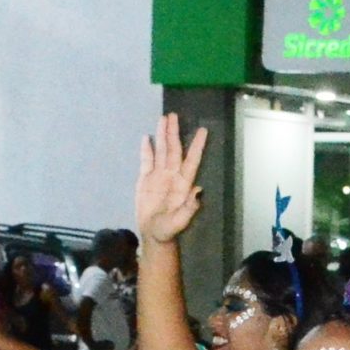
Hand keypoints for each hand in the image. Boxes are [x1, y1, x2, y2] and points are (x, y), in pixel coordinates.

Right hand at [135, 113, 206, 245]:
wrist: (153, 234)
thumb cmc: (169, 230)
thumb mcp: (180, 221)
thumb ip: (190, 206)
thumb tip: (200, 190)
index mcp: (183, 183)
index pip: (191, 160)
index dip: (197, 146)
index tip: (203, 131)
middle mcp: (172, 175)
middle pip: (174, 150)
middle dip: (174, 133)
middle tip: (174, 115)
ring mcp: (159, 176)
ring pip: (161, 151)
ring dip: (162, 135)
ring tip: (162, 119)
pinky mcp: (145, 180)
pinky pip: (146, 161)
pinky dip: (147, 149)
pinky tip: (147, 138)